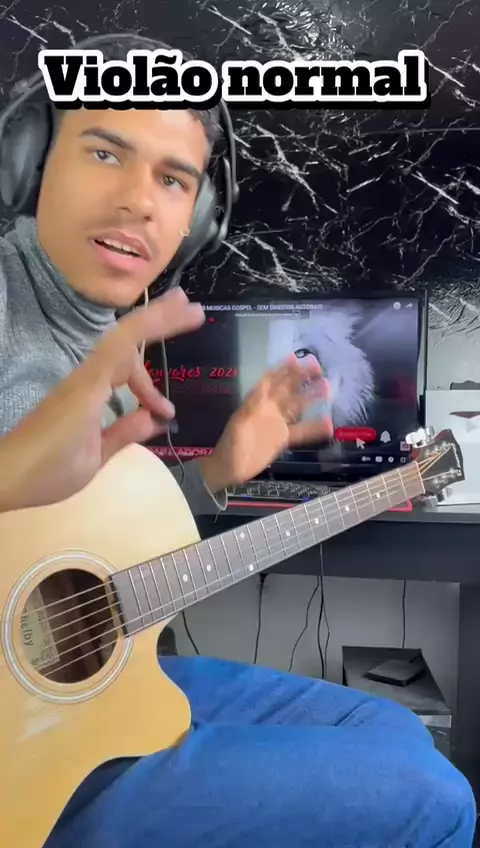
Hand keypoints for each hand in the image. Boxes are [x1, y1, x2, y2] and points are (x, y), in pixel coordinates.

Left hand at [0, 289, 204, 512]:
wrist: (4, 476)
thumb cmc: (46, 471)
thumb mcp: (92, 459)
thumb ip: (125, 434)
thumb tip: (155, 417)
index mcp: (90, 388)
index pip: (128, 342)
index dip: (161, 321)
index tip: (192, 312)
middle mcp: (85, 379)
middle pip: (126, 340)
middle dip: (159, 322)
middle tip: (192, 309)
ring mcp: (78, 387)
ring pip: (119, 362)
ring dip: (147, 368)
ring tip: (170, 399)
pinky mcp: (74, 399)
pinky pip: (111, 377)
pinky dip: (134, 383)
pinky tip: (146, 405)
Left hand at [199, 354, 332, 491]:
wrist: (230, 468)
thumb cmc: (231, 445)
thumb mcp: (238, 424)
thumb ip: (251, 406)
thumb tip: (261, 386)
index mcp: (256, 403)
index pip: (271, 381)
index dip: (282, 369)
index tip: (295, 358)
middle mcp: (269, 409)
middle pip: (288, 389)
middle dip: (301, 377)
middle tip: (318, 366)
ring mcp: (277, 424)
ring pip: (297, 407)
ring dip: (312, 397)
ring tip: (328, 388)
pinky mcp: (283, 439)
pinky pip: (301, 431)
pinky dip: (315, 428)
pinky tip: (329, 424)